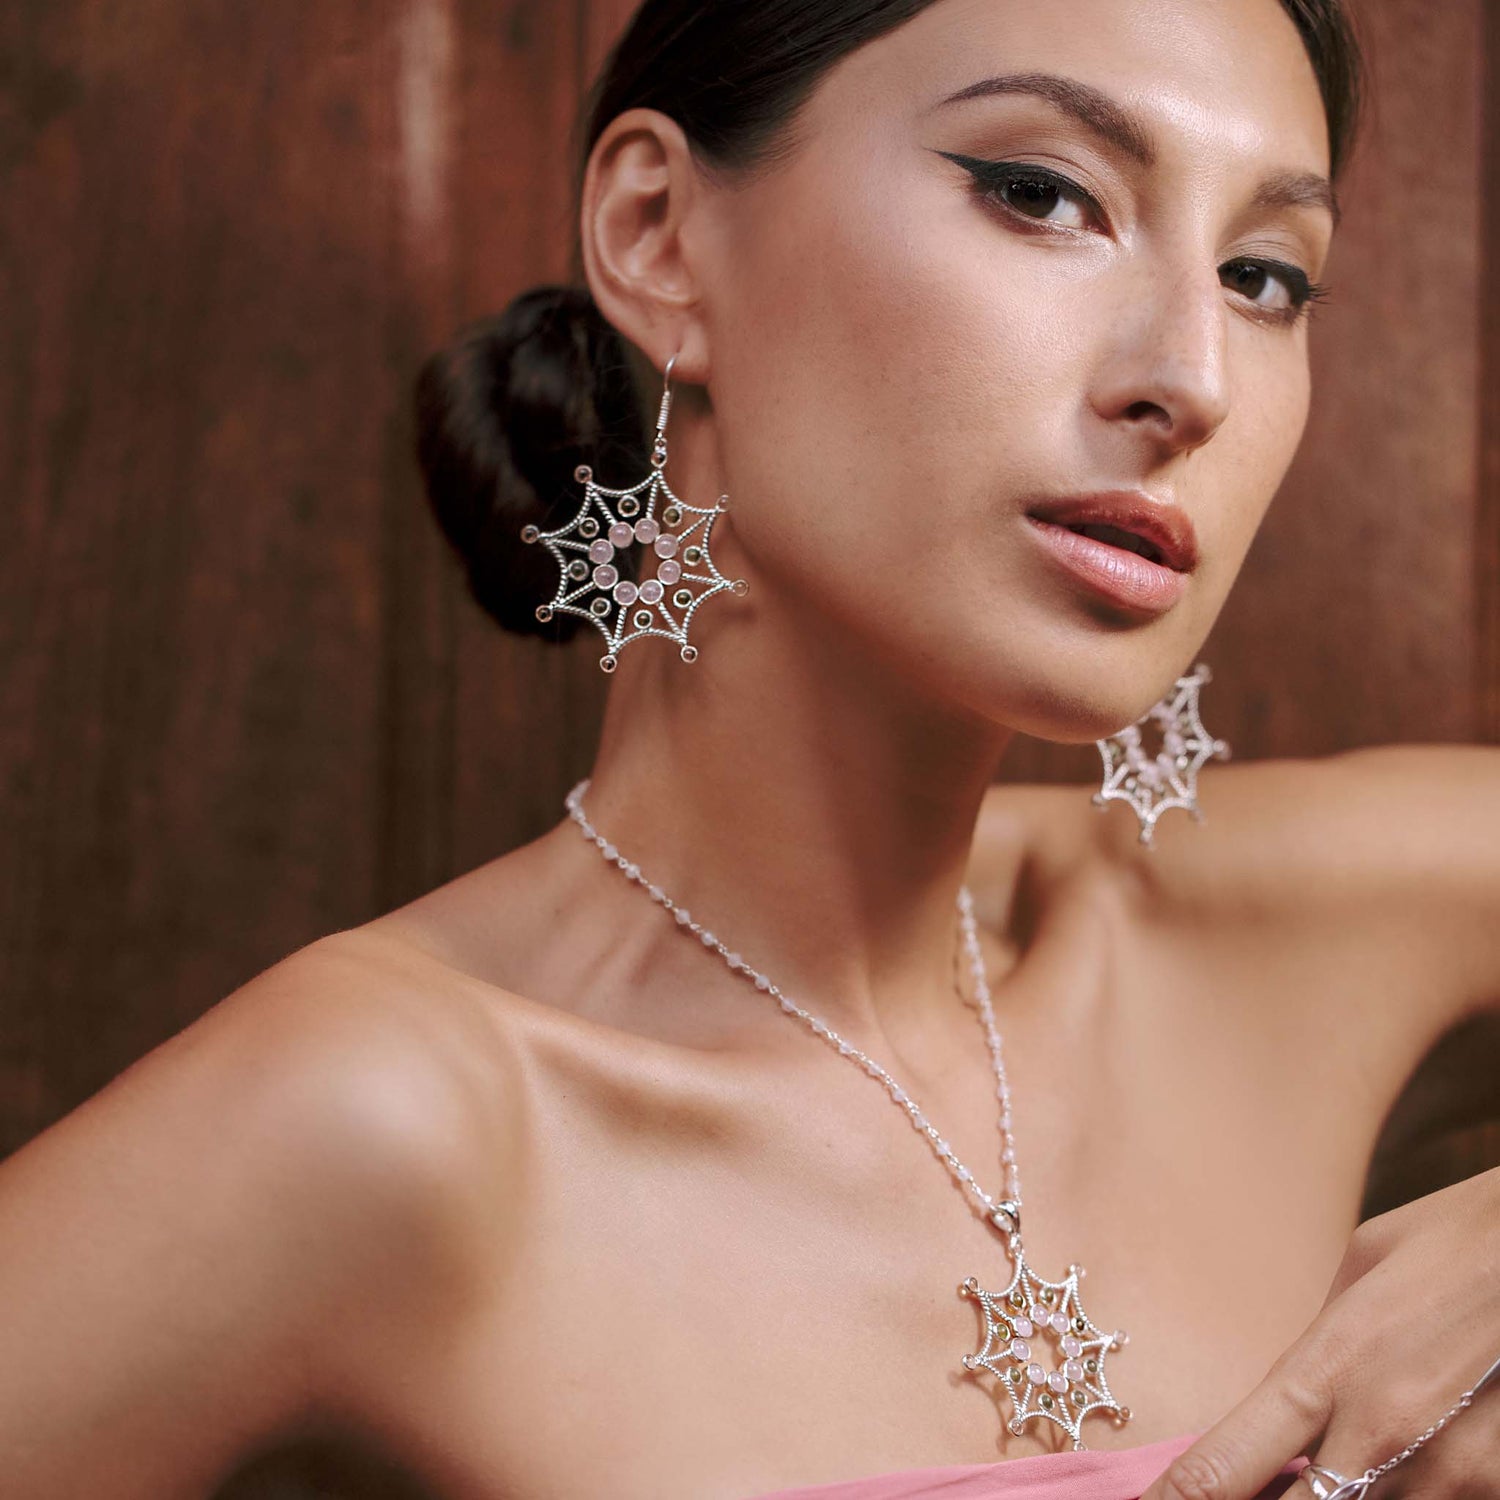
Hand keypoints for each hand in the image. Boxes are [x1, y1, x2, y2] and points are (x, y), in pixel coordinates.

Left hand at [1139, 1167, 1499, 1499]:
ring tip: (1364, 1439)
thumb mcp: (1363, 1269)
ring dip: (1348, 1494)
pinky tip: (1422, 1447)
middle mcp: (1376, 1431)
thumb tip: (1291, 1399)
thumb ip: (1321, 1346)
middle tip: (1257, 1483)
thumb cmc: (1456, 1238)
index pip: (1225, 1462)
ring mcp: (1447, 1472)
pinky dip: (1413, 1487)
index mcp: (1325, 1364)